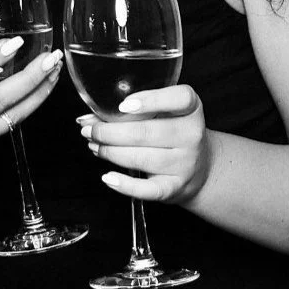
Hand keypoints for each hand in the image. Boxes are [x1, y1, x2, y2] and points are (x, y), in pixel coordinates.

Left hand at [78, 85, 209, 203]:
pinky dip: (124, 185)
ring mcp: (185, 163)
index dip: (150, 100)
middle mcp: (192, 135)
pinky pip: (148, 189)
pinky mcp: (175, 187)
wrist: (200, 169)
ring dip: (110, 152)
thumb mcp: (162, 114)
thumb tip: (88, 118)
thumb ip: (131, 110)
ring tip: (94, 146)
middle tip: (89, 130)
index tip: (122, 106)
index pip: (180, 98)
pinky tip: (108, 177)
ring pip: (142, 158)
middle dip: (110, 132)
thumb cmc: (172, 134)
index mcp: (191, 109)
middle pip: (146, 132)